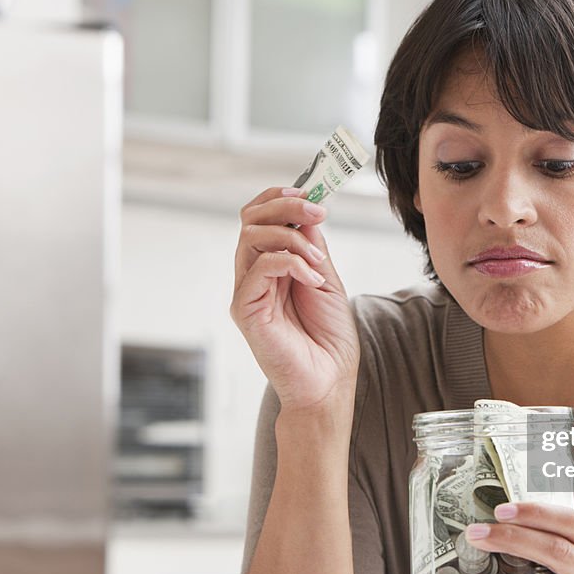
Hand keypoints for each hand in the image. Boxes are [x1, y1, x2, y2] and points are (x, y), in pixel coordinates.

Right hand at [230, 186, 358, 410]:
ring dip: (292, 237)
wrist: (328, 382)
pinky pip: (259, 267)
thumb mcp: (326, 281)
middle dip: (285, 205)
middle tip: (316, 211)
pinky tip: (313, 279)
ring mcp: (247, 291)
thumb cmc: (328, 339)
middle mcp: (253, 275)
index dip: (280, 197)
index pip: (260, 217)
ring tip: (318, 260)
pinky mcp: (245, 309)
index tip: (310, 192)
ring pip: (251, 237)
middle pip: (250, 219)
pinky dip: (291, 263)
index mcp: (271, 266)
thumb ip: (313, 248)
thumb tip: (307, 212)